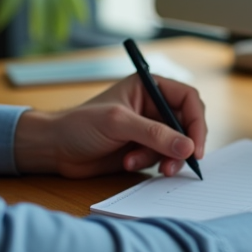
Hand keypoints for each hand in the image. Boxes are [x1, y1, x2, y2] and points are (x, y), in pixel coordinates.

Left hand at [13, 73, 206, 178]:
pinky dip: (149, 164)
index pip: (188, 99)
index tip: (195, 146)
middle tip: (176, 164)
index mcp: (148, 87)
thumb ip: (154, 134)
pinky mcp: (142, 149)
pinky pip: (161, 158)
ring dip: (162, 157)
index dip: (196, 122)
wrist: (55, 148)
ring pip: (176, 145)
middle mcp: (152, 106)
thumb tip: (188, 147)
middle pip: (186, 124)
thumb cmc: (80, 124)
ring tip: (135, 162)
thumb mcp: (118, 123)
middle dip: (182, 145)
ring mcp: (148, 129)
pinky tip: (127, 163)